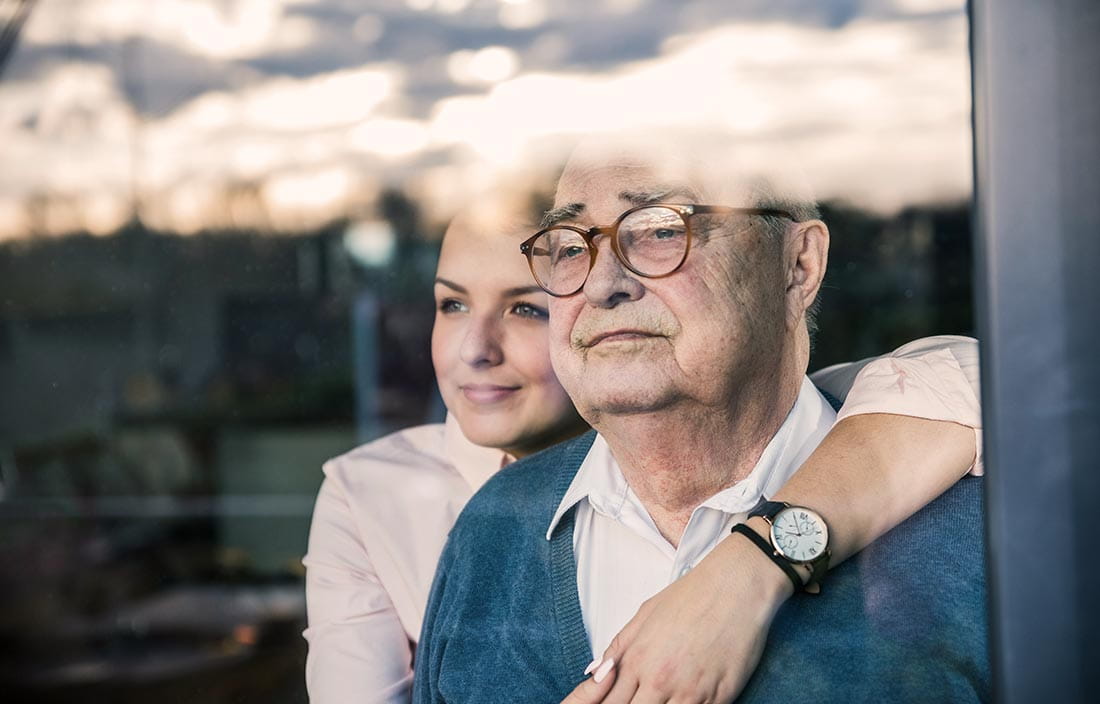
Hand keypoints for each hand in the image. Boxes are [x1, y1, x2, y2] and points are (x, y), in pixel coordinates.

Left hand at [560, 520, 791, 703]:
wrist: (735, 586)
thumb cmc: (690, 596)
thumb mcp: (645, 615)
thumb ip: (618, 646)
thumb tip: (594, 671)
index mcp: (636, 660)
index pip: (608, 703)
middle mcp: (658, 679)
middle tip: (635, 703)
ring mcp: (689, 691)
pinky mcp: (719, 697)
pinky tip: (682, 703)